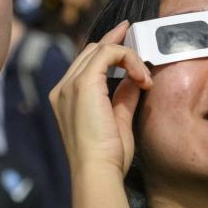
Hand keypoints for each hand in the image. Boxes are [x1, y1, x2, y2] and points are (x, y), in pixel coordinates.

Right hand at [48, 21, 151, 176]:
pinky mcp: (83, 84)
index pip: (85, 63)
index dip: (107, 48)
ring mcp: (70, 85)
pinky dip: (129, 59)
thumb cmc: (107, 157)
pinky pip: (109, 53)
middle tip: (137, 37)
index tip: (126, 38)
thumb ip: (123, 97)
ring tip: (145, 76)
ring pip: (100, 49)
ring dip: (128, 56)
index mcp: (66, 99)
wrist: (97, 171)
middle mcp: (63, 89)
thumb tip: (134, 80)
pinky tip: (141, 78)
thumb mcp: (118, 121)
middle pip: (90, 50)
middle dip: (116, 41)